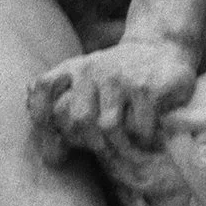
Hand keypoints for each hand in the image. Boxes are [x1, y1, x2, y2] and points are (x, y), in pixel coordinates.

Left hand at [28, 36, 197, 159]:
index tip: (57, 139)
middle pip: (77, 118)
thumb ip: (63, 111)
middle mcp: (93, 69)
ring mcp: (120, 77)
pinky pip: (137, 128)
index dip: (42, 116)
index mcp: (74, 69)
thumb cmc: (119, 80)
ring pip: (107, 127)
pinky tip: (148, 137)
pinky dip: (143, 140)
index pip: (43, 88)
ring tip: (127, 147)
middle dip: (89, 140)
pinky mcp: (146, 87)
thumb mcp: (88, 83)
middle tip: (104, 147)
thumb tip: (51, 158)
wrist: (163, 47)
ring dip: (119, 145)